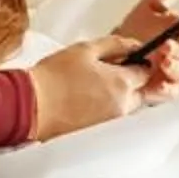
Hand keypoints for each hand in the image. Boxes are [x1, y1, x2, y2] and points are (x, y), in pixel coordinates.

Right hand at [26, 34, 149, 141]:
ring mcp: (111, 122)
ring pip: (127, 107)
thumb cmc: (54, 76)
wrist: (32, 105)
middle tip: (109, 72)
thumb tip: (134, 46)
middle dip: (131, 82)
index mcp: (122, 83)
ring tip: (93, 85)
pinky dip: (106, 109)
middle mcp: (122, 106)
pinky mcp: (98, 132)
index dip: (139, 63)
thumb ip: (116, 45)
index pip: (146, 73)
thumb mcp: (86, 49)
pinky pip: (112, 118)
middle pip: (140, 93)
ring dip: (119, 96)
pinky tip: (86, 99)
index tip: (128, 59)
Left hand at [109, 0, 178, 106]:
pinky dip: (166, 89)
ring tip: (160, 62)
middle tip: (165, 46)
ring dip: (173, 67)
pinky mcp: (164, 88)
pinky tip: (159, 84)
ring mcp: (174, 71)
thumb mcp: (145, 9)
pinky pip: (172, 91)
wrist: (113, 53)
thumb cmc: (132, 31)